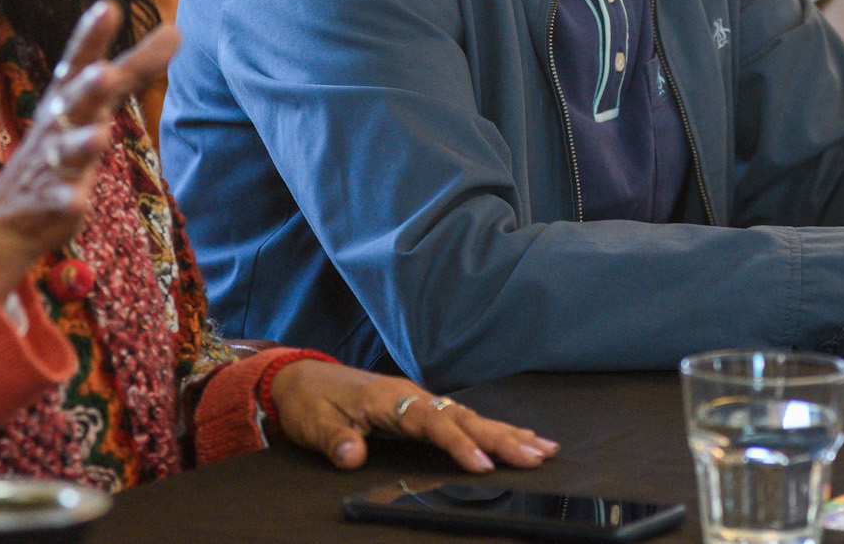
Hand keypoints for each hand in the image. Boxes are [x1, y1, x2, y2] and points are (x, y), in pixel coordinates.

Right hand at [0, 0, 179, 299]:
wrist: (9, 214)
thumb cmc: (61, 142)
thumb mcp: (96, 102)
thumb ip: (135, 69)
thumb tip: (176, 31)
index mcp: (68, 96)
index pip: (80, 61)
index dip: (91, 36)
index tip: (108, 7)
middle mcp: (57, 124)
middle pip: (73, 102)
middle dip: (87, 88)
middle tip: (103, 73)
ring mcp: (51, 163)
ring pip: (66, 151)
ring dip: (82, 143)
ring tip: (100, 136)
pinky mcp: (50, 201)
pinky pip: (59, 201)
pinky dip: (68, 201)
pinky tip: (76, 203)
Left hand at [269, 360, 559, 473]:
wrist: (300, 378)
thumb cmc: (310, 401)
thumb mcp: (314, 422)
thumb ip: (335, 440)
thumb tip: (353, 457)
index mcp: (391, 398)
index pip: (433, 422)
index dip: (459, 444)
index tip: (483, 465)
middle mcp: (412, 396)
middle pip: (464, 418)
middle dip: (502, 438)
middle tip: (537, 455)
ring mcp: (420, 401)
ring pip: (470, 418)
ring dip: (507, 433)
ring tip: (543, 448)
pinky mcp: (421, 409)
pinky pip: (463, 420)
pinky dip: (492, 429)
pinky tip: (516, 437)